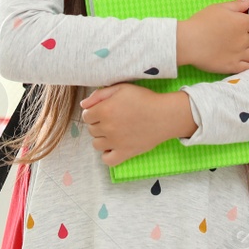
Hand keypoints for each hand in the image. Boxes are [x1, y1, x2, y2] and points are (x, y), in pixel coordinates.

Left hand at [80, 84, 194, 165]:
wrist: (164, 115)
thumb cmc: (144, 99)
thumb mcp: (122, 88)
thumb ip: (99, 94)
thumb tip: (83, 105)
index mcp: (104, 111)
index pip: (86, 116)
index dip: (93, 112)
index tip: (103, 110)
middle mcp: (107, 128)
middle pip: (91, 130)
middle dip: (98, 124)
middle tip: (112, 119)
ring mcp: (115, 142)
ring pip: (96, 144)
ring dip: (101, 138)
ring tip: (113, 132)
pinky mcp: (125, 153)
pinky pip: (107, 160)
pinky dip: (107, 155)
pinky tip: (113, 147)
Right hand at [176, 0, 248, 74]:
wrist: (188, 42)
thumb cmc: (202, 22)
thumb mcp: (219, 8)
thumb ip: (236, 5)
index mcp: (242, 23)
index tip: (242, 25)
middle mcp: (244, 39)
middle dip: (247, 37)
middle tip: (234, 37)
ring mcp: (239, 54)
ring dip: (248, 51)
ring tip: (237, 50)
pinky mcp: (233, 66)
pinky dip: (246, 63)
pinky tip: (239, 60)